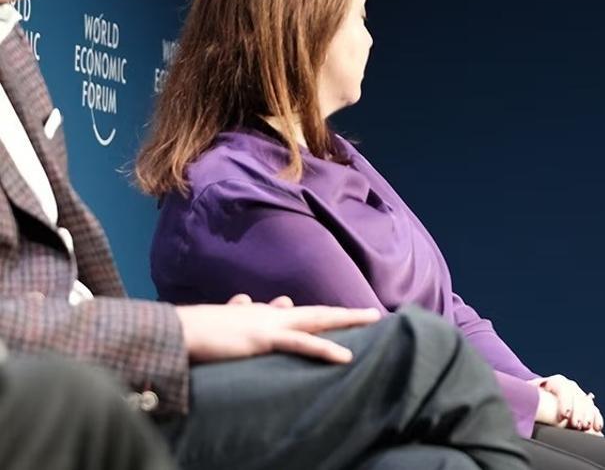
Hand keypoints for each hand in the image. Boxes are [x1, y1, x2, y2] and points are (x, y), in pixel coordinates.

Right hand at [176, 294, 380, 363]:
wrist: (178, 329)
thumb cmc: (196, 330)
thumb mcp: (223, 323)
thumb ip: (238, 314)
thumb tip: (244, 301)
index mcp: (260, 313)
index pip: (296, 311)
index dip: (320, 313)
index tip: (341, 314)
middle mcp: (269, 313)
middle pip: (316, 310)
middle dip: (345, 313)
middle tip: (373, 313)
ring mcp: (269, 324)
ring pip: (318, 319)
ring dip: (347, 320)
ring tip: (373, 319)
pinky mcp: (264, 339)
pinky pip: (302, 344)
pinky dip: (325, 349)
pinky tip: (346, 356)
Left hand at [531, 375, 604, 435]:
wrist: (534, 401)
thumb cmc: (526, 402)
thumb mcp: (524, 399)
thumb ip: (525, 401)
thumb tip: (521, 409)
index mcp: (551, 383)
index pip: (561, 386)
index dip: (565, 401)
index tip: (564, 416)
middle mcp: (566, 386)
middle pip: (576, 394)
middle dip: (579, 411)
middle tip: (577, 425)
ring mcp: (576, 394)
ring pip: (586, 401)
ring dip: (588, 414)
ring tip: (586, 427)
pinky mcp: (583, 405)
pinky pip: (593, 409)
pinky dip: (596, 417)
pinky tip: (597, 427)